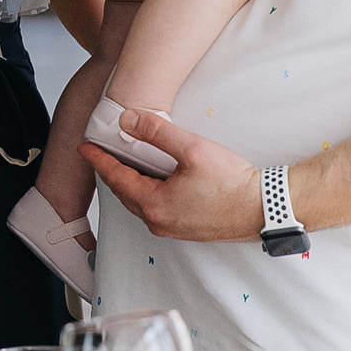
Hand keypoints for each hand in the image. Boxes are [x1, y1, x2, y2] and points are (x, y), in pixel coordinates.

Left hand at [84, 109, 265, 241]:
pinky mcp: (187, 229)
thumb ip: (157, 133)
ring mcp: (173, 228)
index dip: (99, 160)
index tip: (85, 147)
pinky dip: (147, 192)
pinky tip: (154, 180)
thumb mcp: (192, 149)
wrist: (265, 209)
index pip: (116, 178)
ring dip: (130, 183)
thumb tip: (128, 121)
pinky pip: (156, 209)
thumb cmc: (233, 183)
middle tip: (101, 153)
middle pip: (125, 193)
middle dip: (112, 172)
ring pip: (140, 202)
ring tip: (125, 163)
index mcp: (154, 203)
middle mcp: (158, 221)